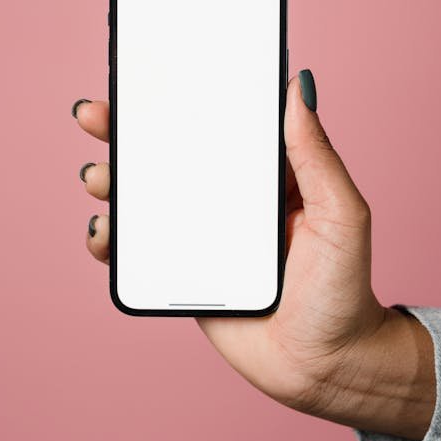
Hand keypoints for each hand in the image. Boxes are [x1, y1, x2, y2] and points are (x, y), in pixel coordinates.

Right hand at [73, 69, 434, 439]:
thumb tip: (298, 86)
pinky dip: (111, 239)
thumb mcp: (341, 213)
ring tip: (100, 178)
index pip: (214, 124)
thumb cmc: (343, 288)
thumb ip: (316, 154)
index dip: (177, 98)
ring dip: (110, 181)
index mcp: (261, 175)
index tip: (144, 74)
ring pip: (144, 199)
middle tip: (96, 115)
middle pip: (166, 156)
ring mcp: (200, 236)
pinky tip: (104, 233)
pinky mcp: (182, 273)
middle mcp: (225, 200)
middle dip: (124, 132)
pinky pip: (138, 250)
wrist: (325, 365)